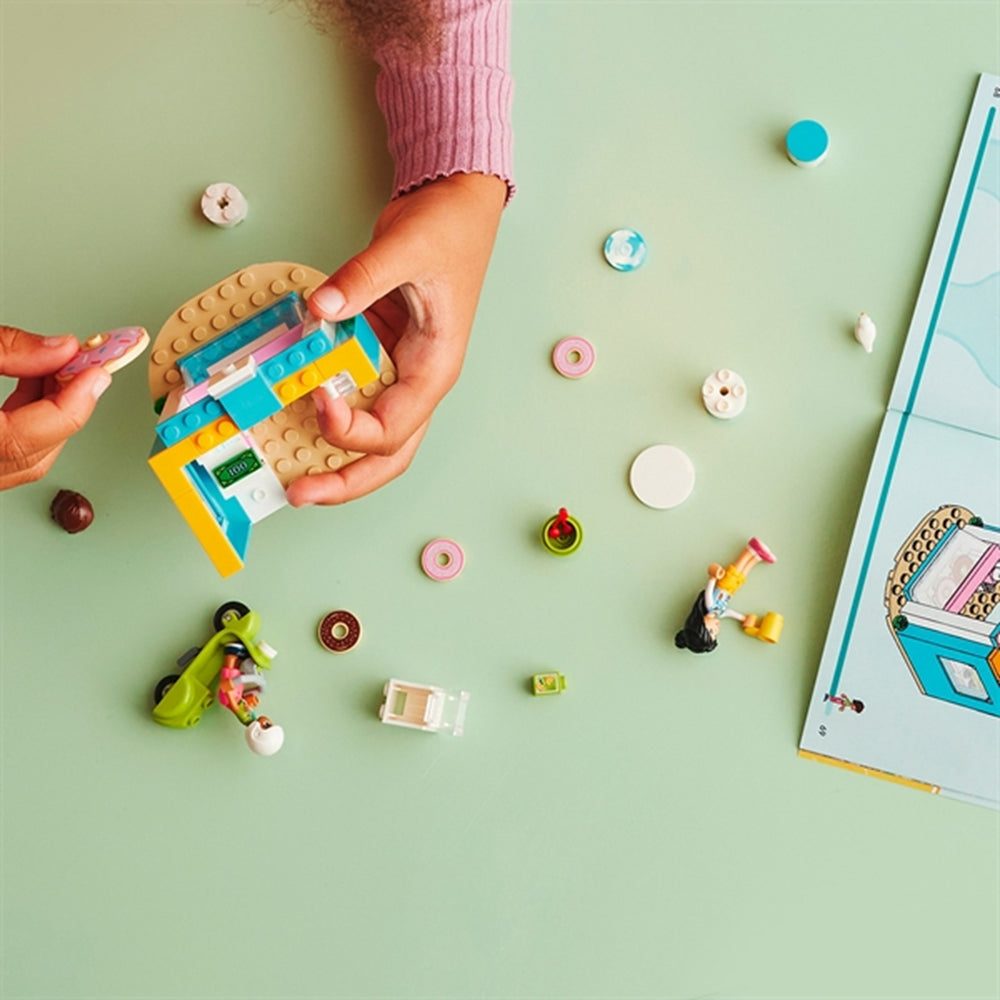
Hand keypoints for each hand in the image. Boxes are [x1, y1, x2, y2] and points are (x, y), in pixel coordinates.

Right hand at [0, 326, 110, 489]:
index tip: (96, 372)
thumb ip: (6, 350)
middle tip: (84, 364)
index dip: (70, 403)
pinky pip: (11, 452)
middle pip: (36, 452)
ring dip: (50, 411)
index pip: (25, 438)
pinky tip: (34, 382)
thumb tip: (59, 348)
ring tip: (57, 367)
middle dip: (66, 405)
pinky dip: (29, 419)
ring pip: (28, 456)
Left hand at [284, 171, 506, 505]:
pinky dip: (323, 410)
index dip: (352, 430)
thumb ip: (363, 278)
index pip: (394, 428)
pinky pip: (351, 394)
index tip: (317, 401)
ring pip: (372, 437)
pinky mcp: (377, 352)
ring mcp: (397, 369)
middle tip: (298, 493)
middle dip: (345, 481)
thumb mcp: (407, 247)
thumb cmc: (450, 228)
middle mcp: (417, 379)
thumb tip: (320, 308)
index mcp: (435, 367)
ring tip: (290, 472)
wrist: (455, 201)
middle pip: (389, 455)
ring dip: (334, 458)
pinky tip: (290, 411)